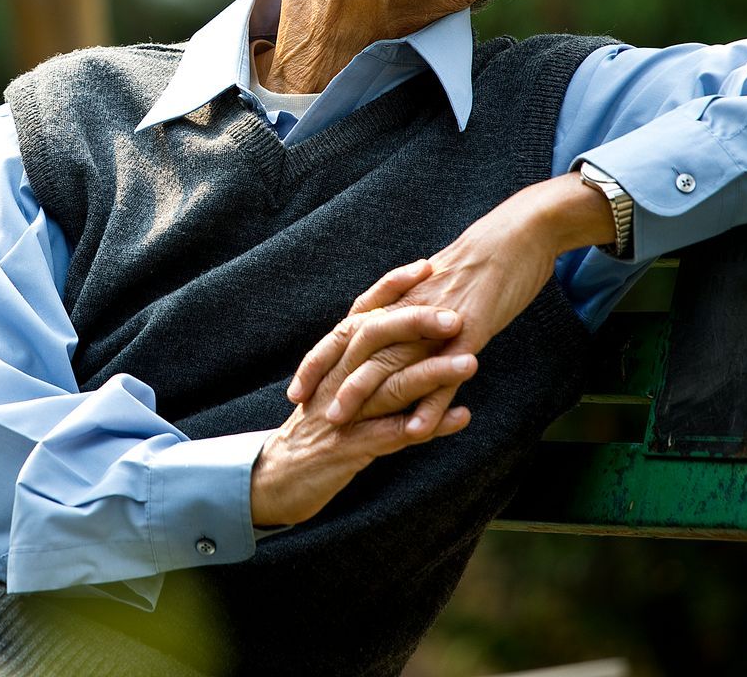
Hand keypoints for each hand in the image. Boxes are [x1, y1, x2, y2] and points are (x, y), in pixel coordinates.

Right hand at [250, 261, 474, 526]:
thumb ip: (364, 363)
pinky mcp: (349, 448)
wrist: (273, 479)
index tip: (427, 266)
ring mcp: (342, 412)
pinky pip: (394, 434)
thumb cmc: (314, 431)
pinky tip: (462, 418)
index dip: (392, 288)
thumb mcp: (335, 390)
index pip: (363, 312)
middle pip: (375, 339)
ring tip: (472, 362)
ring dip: (433, 373)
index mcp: (333, 360)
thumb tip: (401, 334)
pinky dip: (428, 425)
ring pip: (389, 384)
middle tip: (457, 315)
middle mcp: (335, 378)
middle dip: (417, 323)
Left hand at [287, 173, 613, 434]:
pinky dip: (429, 403)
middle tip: (309, 416)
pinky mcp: (468, 332)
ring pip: (393, 362)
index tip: (296, 391)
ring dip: (366, 396)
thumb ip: (409, 313)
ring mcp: (436, 322)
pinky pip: (443, 372)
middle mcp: (408, 310)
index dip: (319, 361)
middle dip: (330, 383)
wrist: (515, 237)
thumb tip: (390, 336)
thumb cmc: (478, 264)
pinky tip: (416, 429)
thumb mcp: (434, 289)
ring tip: (345, 426)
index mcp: (398, 301)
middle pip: (357, 349)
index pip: (345, 333)